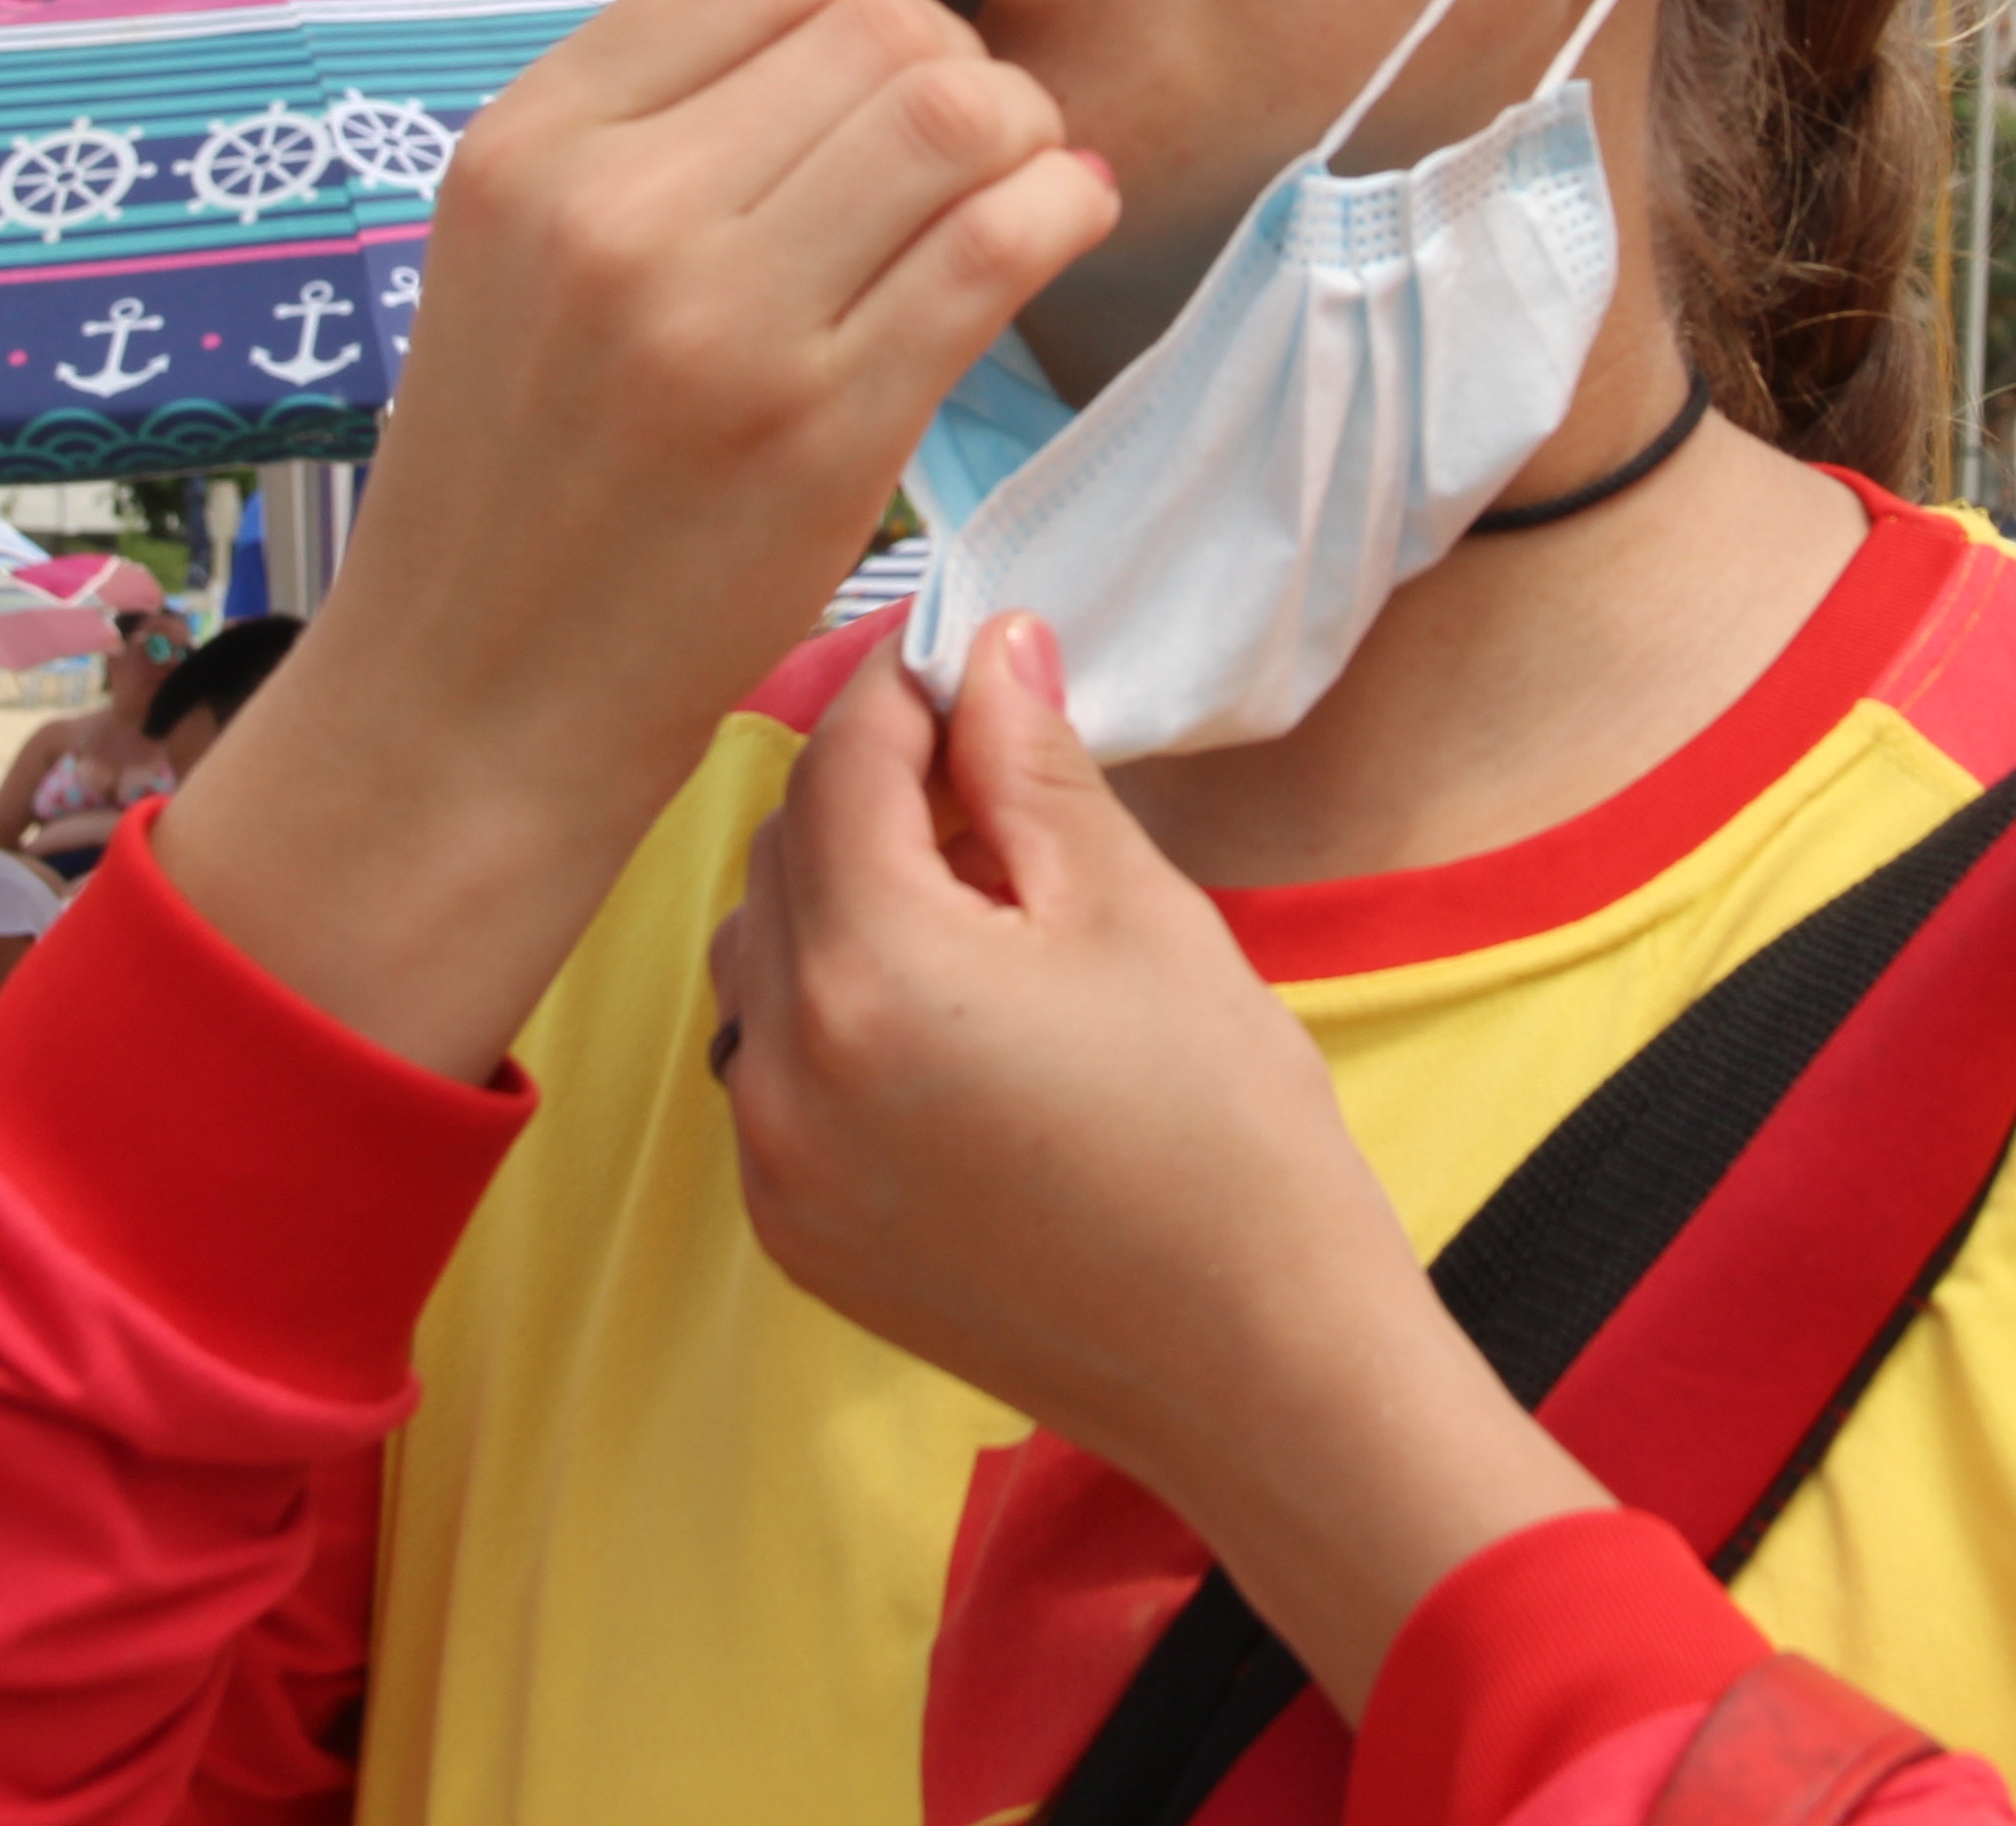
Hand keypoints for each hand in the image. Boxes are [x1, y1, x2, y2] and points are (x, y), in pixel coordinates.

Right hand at [158, 0, 1118, 1080]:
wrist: (478, 695)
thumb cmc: (519, 465)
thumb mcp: (524, 242)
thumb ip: (656, 87)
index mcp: (529, 146)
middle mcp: (616, 213)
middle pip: (876, 30)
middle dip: (965, 48)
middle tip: (977, 116)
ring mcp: (721, 322)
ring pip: (952, 118)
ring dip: (1024, 128)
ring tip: (1018, 175)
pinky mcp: (822, 428)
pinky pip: (991, 249)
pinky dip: (1058, 208)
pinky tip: (1055, 222)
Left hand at [708, 625, 1603, 1711]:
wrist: (1256, 1369)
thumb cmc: (1225, 1134)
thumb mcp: (1136, 913)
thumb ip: (1035, 768)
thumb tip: (992, 649)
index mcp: (871, 972)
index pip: (842, 761)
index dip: (903, 682)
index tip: (960, 647)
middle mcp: (783, 1070)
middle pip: (786, 853)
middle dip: (872, 787)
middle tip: (989, 767)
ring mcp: (775, 1167)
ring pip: (759, 960)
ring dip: (839, 895)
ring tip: (976, 895)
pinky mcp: (796, 1235)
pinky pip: (768, 1071)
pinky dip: (830, 1009)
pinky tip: (949, 1011)